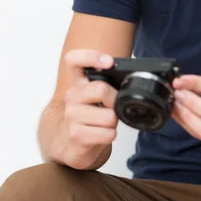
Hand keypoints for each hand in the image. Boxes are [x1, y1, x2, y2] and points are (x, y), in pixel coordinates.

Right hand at [58, 49, 118, 168]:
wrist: (70, 143)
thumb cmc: (88, 116)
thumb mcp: (94, 96)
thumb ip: (106, 83)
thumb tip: (130, 78)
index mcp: (77, 81)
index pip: (74, 59)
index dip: (91, 56)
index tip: (109, 62)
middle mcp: (71, 95)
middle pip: (101, 89)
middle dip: (115, 100)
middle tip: (113, 106)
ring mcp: (71, 115)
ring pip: (109, 116)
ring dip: (114, 122)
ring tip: (105, 123)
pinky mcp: (76, 135)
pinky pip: (107, 133)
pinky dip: (110, 135)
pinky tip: (102, 134)